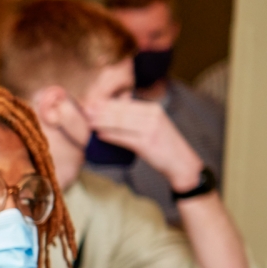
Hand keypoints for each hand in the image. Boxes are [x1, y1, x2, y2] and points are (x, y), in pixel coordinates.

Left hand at [84, 97, 202, 189]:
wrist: (181, 163)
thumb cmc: (164, 146)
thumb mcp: (154, 125)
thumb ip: (138, 117)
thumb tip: (114, 112)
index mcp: (153, 109)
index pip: (126, 104)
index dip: (106, 103)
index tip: (91, 103)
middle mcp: (153, 116)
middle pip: (121, 112)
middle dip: (101, 111)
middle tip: (85, 111)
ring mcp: (151, 129)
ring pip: (121, 123)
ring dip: (102, 122)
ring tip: (89, 122)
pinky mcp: (147, 143)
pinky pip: (124, 138)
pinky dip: (110, 136)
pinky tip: (100, 136)